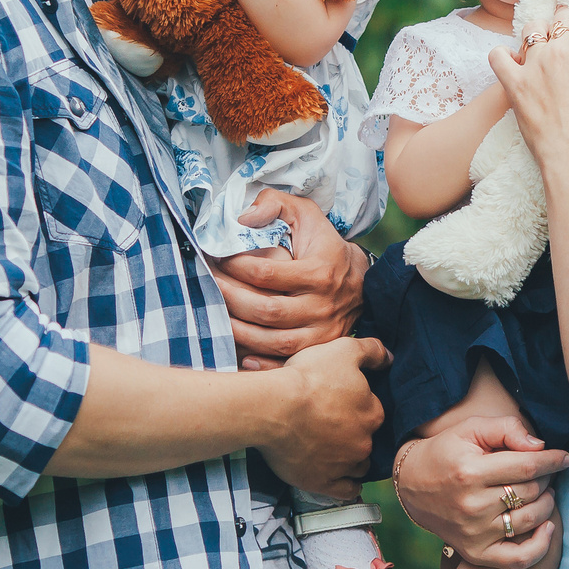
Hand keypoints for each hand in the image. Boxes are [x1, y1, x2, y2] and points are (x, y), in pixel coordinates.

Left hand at [215, 190, 368, 366]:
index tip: (217, 259)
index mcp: (319, 272)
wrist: (360, 280)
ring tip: (216, 317)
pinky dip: (263, 364)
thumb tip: (244, 218)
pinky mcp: (319, 350)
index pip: (267, 274)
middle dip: (231, 300)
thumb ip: (275, 203)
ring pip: (275, 342)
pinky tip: (241, 355)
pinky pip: (288, 364)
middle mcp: (323, 306)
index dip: (236, 267)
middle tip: (208, 287)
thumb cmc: (323, 245)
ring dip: (240, 333)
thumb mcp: (305, 214)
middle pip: (268, 311)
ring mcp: (323, 333)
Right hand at [256, 335, 389, 496]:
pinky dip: (346, 486)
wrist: (273, 408)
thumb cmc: (307, 377)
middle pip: (365, 438)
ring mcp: (345, 466)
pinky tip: (340, 479)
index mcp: (372, 413)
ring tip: (333, 451)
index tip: (340, 401)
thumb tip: (389, 357)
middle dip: (353, 432)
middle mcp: (364, 442)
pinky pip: (346, 491)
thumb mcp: (344, 349)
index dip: (357, 405)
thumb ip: (372, 351)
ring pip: (358, 465)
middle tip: (330, 424)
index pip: (372, 410)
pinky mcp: (324, 483)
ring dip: (351, 459)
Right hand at [390, 417, 568, 567]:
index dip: (552, 461)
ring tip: (545, 492)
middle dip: (547, 479)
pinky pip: (517, 559)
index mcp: (470, 472)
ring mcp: (474, 533)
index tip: (564, 457)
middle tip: (546, 472)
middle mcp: (472, 505)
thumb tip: (539, 446)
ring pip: (530, 520)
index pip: (526, 467)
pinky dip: (540, 547)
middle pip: (530, 492)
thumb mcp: (470, 429)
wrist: (412, 485)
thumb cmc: (446, 452)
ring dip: (547, 504)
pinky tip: (548, 527)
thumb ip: (506, 429)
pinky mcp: (475, 552)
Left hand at [491, 0, 568, 175]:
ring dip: (539, 28)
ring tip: (542, 36)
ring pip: (532, 30)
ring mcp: (535, 65)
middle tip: (568, 19)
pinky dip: (503, 53)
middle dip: (567, 14)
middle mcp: (561, 50)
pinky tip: (510, 57)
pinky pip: (499, 57)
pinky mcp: (514, 84)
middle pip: (561, 17)